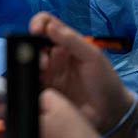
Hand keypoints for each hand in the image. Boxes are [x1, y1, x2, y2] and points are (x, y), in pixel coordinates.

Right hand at [29, 12, 133, 134]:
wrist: (110, 113)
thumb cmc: (106, 81)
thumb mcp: (93, 57)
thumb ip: (72, 40)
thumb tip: (49, 26)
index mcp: (66, 42)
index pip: (47, 24)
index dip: (38, 23)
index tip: (35, 31)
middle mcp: (54, 55)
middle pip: (32, 42)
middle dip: (32, 48)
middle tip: (44, 63)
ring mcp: (48, 73)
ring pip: (28, 61)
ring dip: (30, 65)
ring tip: (43, 75)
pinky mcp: (44, 90)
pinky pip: (29, 81)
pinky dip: (28, 79)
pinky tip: (37, 84)